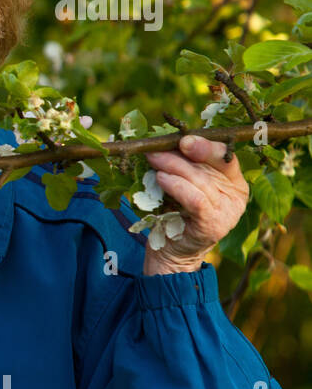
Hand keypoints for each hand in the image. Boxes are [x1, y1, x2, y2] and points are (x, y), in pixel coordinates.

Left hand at [142, 134, 247, 275]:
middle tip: (155, 148)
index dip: (205, 145)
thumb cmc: (177, 212)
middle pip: (210, 166)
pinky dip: (177, 186)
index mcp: (233, 180)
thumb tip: (164, 142)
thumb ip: (185, 165)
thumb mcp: (184, 184)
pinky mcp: (212, 225)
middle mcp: (235, 194)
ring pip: (201, 181)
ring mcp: (226, 211)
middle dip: (180, 155)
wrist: (172, 249)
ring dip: (173, 167)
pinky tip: (161, 179)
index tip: (182, 139)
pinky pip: (195, 200)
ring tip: (153, 161)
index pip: (225, 156)